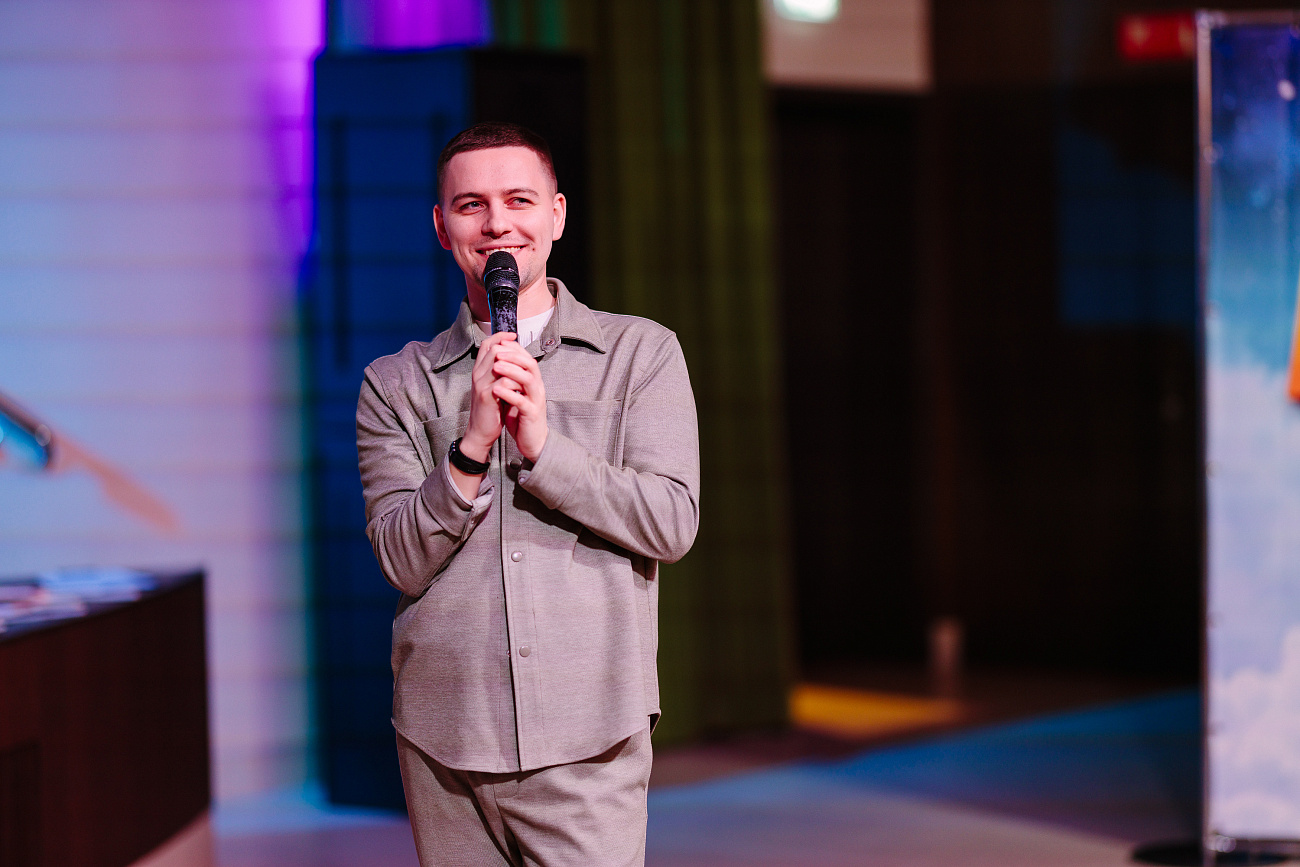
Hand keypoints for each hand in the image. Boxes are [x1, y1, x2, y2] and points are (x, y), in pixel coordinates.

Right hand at [460, 331, 515, 462]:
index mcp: (479, 370)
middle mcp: (477, 374)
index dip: (500, 336)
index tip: (514, 335)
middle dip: (512, 349)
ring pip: (499, 361)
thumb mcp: (493, 387)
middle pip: (494, 349)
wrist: (480, 432)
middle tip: (526, 356)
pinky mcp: (487, 397)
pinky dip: (516, 382)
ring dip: (517, 364)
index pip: (487, 344)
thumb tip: (513, 357)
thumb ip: (499, 372)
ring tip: (527, 371)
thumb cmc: (491, 409)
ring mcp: (481, 384)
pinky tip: (522, 388)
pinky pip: (504, 381)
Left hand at [490, 340, 547, 461]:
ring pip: (528, 380)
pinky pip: (522, 401)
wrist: (533, 441)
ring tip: (496, 366)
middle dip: (513, 355)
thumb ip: (510, 379)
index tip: (500, 341)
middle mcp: (537, 387)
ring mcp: (536, 400)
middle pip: (530, 364)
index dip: (514, 348)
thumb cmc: (522, 417)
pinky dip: (510, 394)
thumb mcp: (516, 394)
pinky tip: (497, 389)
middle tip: (497, 352)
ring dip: (512, 371)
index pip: (526, 357)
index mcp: (533, 381)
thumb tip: (497, 361)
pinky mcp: (532, 414)